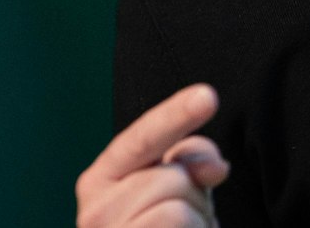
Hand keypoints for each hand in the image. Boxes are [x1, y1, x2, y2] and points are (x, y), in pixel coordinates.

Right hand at [75, 83, 230, 227]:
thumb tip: (214, 166)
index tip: (208, 95)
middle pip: (174, 176)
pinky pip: (179, 226)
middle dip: (194, 200)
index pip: (142, 139)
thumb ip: (188, 161)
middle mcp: (95, 209)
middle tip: (182, 226)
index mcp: (100, 181)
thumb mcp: (176, 194)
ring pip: (179, 208)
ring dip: (196, 224)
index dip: (176, 116)